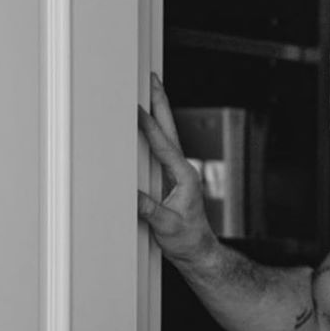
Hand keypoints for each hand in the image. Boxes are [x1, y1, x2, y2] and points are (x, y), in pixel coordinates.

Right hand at [137, 74, 214, 262]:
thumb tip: (131, 194)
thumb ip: (149, 210)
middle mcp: (183, 170)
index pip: (163, 144)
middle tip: (152, 78)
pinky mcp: (171, 180)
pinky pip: (160, 149)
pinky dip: (153, 132)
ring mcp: (178, 173)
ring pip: (166, 136)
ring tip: (149, 90)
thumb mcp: (166, 225)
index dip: (149, 124)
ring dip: (158, 112)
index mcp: (185, 176)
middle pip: (169, 129)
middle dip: (160, 103)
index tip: (135, 106)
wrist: (198, 252)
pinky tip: (146, 125)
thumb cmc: (187, 240)